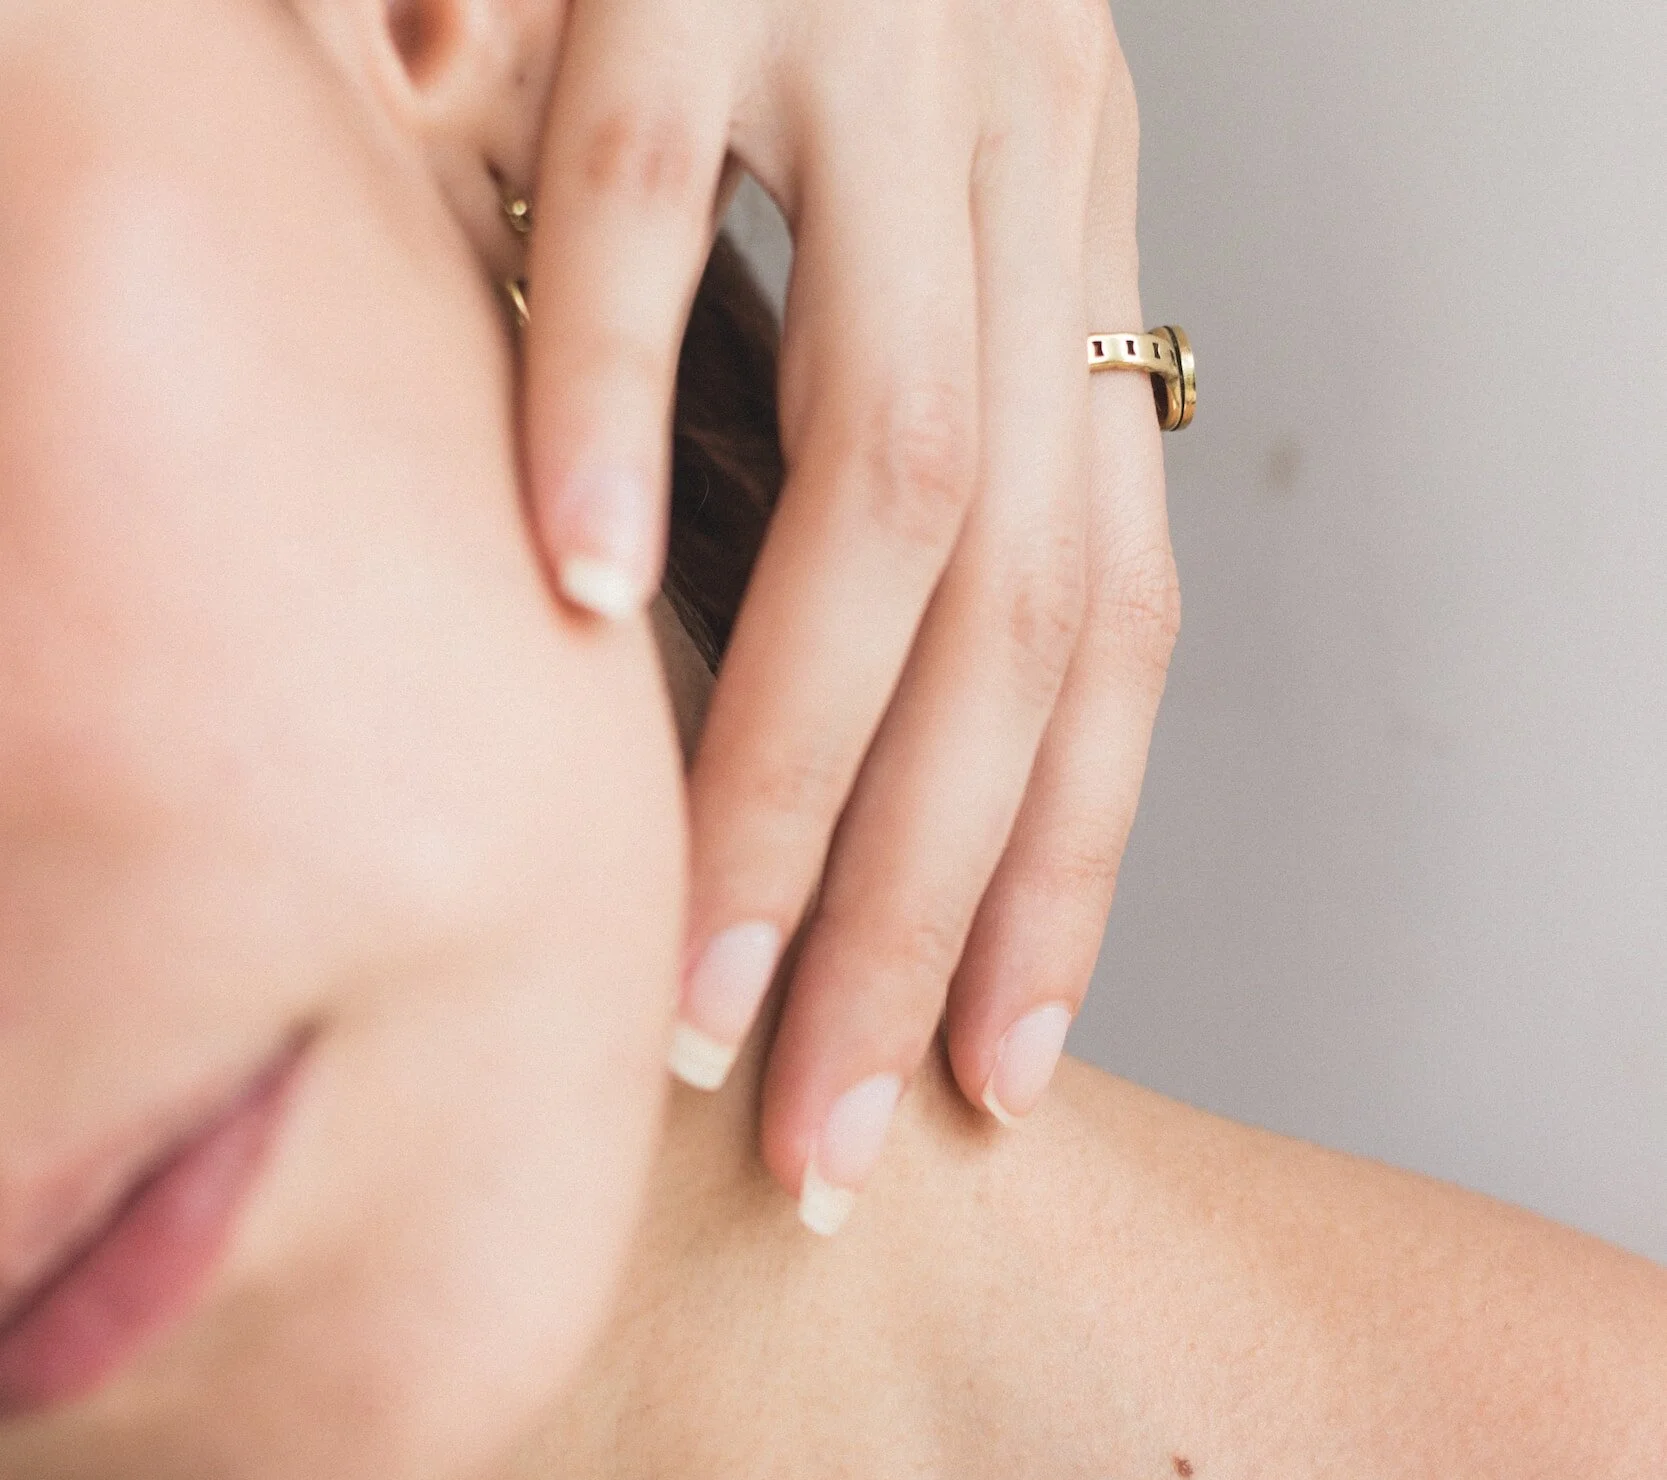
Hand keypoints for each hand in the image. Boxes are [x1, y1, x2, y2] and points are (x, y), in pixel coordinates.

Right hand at [520, 0, 1179, 1225]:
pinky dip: (605, 408)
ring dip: (789, 763)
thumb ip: (860, 433)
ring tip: (711, 982)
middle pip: (1020, 618)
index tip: (994, 1080)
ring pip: (887, 471)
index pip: (1113, 633)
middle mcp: (1032, 179)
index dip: (1067, 876)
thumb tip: (782, 695)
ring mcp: (886, 54)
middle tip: (834, 1136)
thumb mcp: (885, 225)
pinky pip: (651, 204)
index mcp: (1077, 262)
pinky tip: (563, 611)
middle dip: (929, 909)